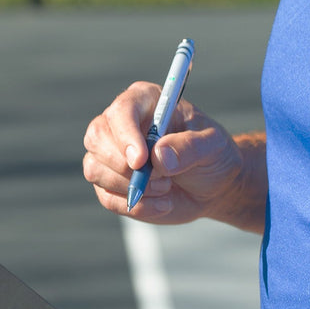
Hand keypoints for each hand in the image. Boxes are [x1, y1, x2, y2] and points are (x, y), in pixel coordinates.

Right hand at [82, 82, 266, 230]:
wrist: (214, 186)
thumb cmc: (213, 156)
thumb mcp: (213, 147)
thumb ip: (190, 148)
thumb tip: (159, 157)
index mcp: (145, 101)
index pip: (121, 111)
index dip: (125, 135)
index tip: (141, 160)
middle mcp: (121, 124)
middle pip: (96, 137)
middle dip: (121, 164)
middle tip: (160, 179)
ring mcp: (111, 155)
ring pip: (95, 169)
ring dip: (132, 187)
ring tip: (168, 188)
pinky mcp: (111, 184)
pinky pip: (107, 198)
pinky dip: (137, 206)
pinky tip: (164, 203)